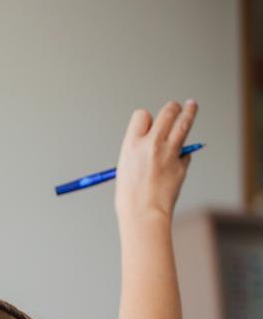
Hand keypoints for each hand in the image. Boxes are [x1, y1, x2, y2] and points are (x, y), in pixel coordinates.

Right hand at [114, 99, 197, 224]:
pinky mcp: (182, 164)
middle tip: (177, 107)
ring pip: (183, 123)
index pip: (142, 115)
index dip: (146, 118)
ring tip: (192, 104)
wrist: (143, 214)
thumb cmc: (129, 196)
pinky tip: (177, 161)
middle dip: (172, 108)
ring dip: (189, 112)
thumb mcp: (125, 168)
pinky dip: (182, 154)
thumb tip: (152, 140)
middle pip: (166, 113)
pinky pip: (185, 151)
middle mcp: (151, 144)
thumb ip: (138, 151)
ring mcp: (169, 153)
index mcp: (131, 145)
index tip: (149, 123)